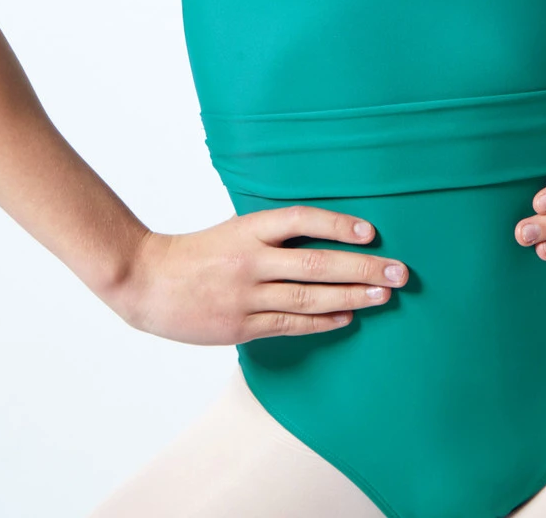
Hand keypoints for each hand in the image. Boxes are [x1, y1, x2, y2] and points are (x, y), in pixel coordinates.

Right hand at [107, 207, 408, 342]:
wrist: (146, 282)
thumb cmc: (197, 254)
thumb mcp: (234, 231)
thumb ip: (272, 235)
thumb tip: (324, 237)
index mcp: (248, 228)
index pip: (301, 220)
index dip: (337, 224)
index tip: (371, 231)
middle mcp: (251, 260)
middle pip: (317, 263)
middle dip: (362, 268)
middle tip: (398, 272)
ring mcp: (246, 295)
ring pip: (310, 297)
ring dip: (352, 296)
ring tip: (384, 295)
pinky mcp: (241, 325)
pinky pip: (291, 324)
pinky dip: (323, 321)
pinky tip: (348, 317)